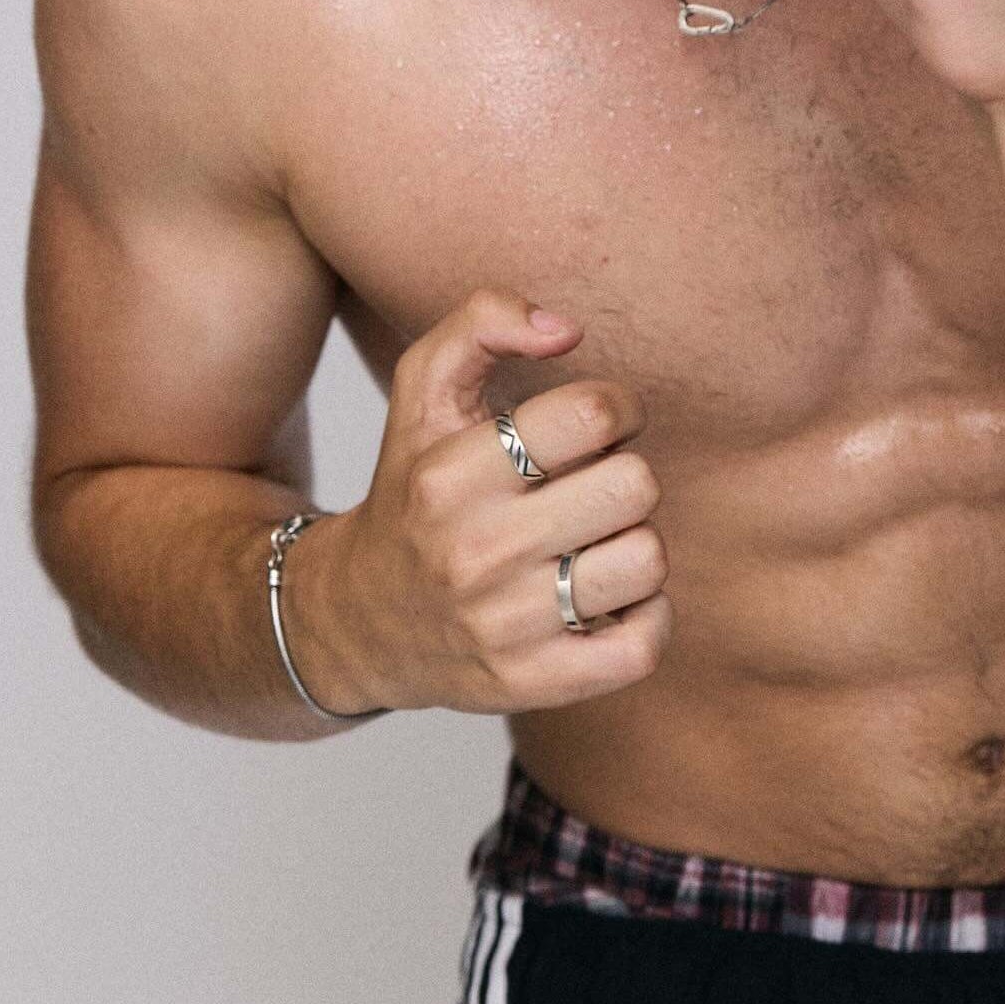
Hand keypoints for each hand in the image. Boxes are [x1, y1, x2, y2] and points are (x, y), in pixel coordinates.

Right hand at [327, 287, 671, 713]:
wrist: (357, 618)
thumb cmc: (412, 486)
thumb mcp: (422, 387)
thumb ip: (483, 320)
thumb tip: (566, 328)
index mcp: (451, 473)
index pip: (591, 414)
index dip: (617, 407)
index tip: (597, 425)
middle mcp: (474, 550)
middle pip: (633, 485)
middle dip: (626, 473)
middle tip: (594, 484)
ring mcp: (505, 625)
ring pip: (646, 560)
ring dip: (635, 542)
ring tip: (596, 539)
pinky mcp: (533, 684)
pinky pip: (644, 644)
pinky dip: (647, 615)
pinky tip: (609, 595)